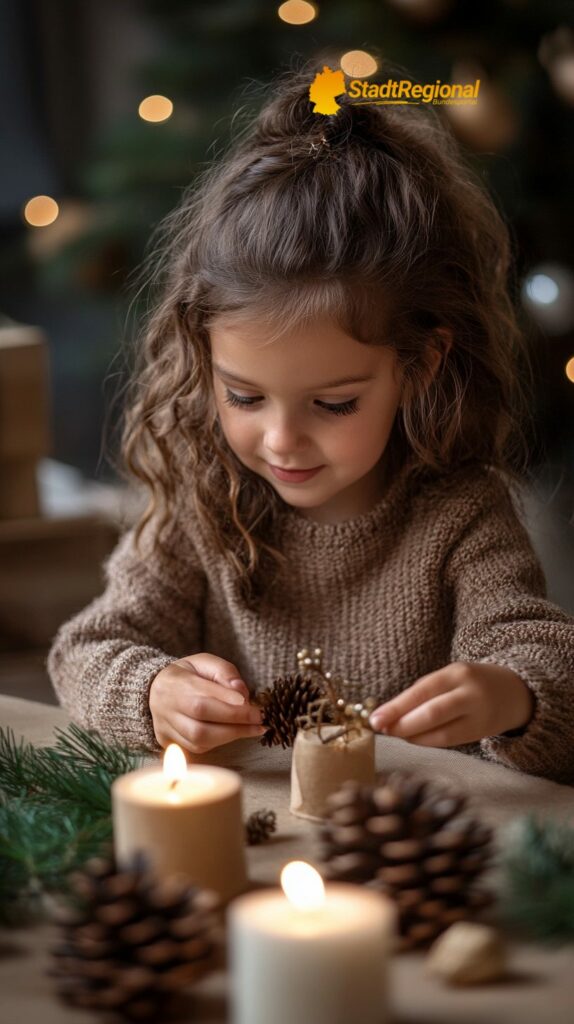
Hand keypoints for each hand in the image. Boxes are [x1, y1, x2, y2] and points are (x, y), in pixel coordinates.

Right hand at [149, 653, 265, 752]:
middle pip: (201, 725)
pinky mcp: (168, 742)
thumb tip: (241, 693)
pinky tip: (233, 732)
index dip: (231, 709)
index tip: (255, 710)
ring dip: (230, 736)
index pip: (204, 701)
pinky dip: (219, 742)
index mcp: (174, 684)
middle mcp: (166, 708)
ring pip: (198, 741)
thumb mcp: (205, 662)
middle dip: (235, 725)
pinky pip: (196, 749)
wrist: (156, 689)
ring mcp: (165, 728)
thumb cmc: (187, 674)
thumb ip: (224, 672)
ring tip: (252, 729)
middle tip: (259, 721)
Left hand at [369, 661, 534, 747]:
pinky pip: (451, 741)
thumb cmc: (472, 683)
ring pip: (442, 731)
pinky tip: (414, 739)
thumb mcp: (451, 677)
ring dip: (413, 736)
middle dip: (403, 724)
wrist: (517, 692)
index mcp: (457, 673)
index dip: (397, 706)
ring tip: (396, 734)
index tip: (375, 718)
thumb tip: (388, 713)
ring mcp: (479, 715)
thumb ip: (424, 692)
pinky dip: (428, 742)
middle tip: (381, 729)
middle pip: (432, 712)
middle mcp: (470, 693)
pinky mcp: (482, 733)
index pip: (423, 690)